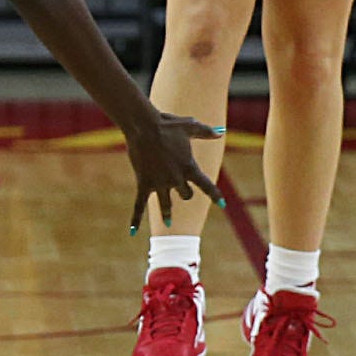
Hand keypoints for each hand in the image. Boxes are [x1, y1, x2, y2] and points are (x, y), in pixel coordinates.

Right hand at [120, 106, 221, 230]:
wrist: (144, 126)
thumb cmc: (168, 124)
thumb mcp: (190, 126)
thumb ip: (206, 132)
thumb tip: (221, 133)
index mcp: (189, 167)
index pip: (206, 185)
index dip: (215, 195)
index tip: (222, 204)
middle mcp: (176, 179)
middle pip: (185, 194)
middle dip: (185, 193)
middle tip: (182, 192)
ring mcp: (160, 183)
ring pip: (166, 204)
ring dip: (168, 213)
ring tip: (169, 222)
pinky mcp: (144, 184)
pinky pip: (139, 205)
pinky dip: (136, 218)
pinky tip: (133, 231)